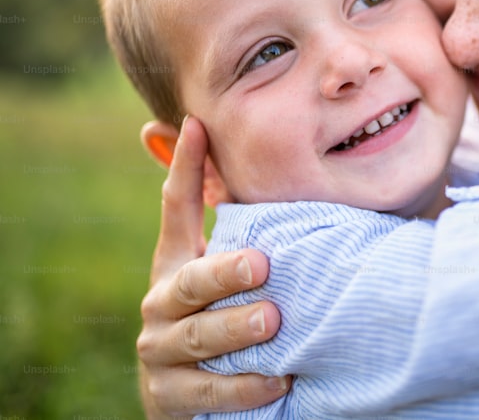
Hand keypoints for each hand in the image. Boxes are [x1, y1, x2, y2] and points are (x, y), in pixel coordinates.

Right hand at [136, 116, 289, 416]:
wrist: (184, 398)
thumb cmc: (217, 318)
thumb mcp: (218, 273)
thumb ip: (237, 228)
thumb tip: (246, 159)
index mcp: (174, 264)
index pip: (174, 209)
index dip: (185, 167)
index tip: (199, 126)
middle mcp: (161, 303)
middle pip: (189, 283)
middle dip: (224, 272)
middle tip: (262, 265)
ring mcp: (160, 352)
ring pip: (200, 338)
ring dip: (237, 328)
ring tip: (274, 320)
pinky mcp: (170, 397)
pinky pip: (211, 393)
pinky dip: (245, 386)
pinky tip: (279, 378)